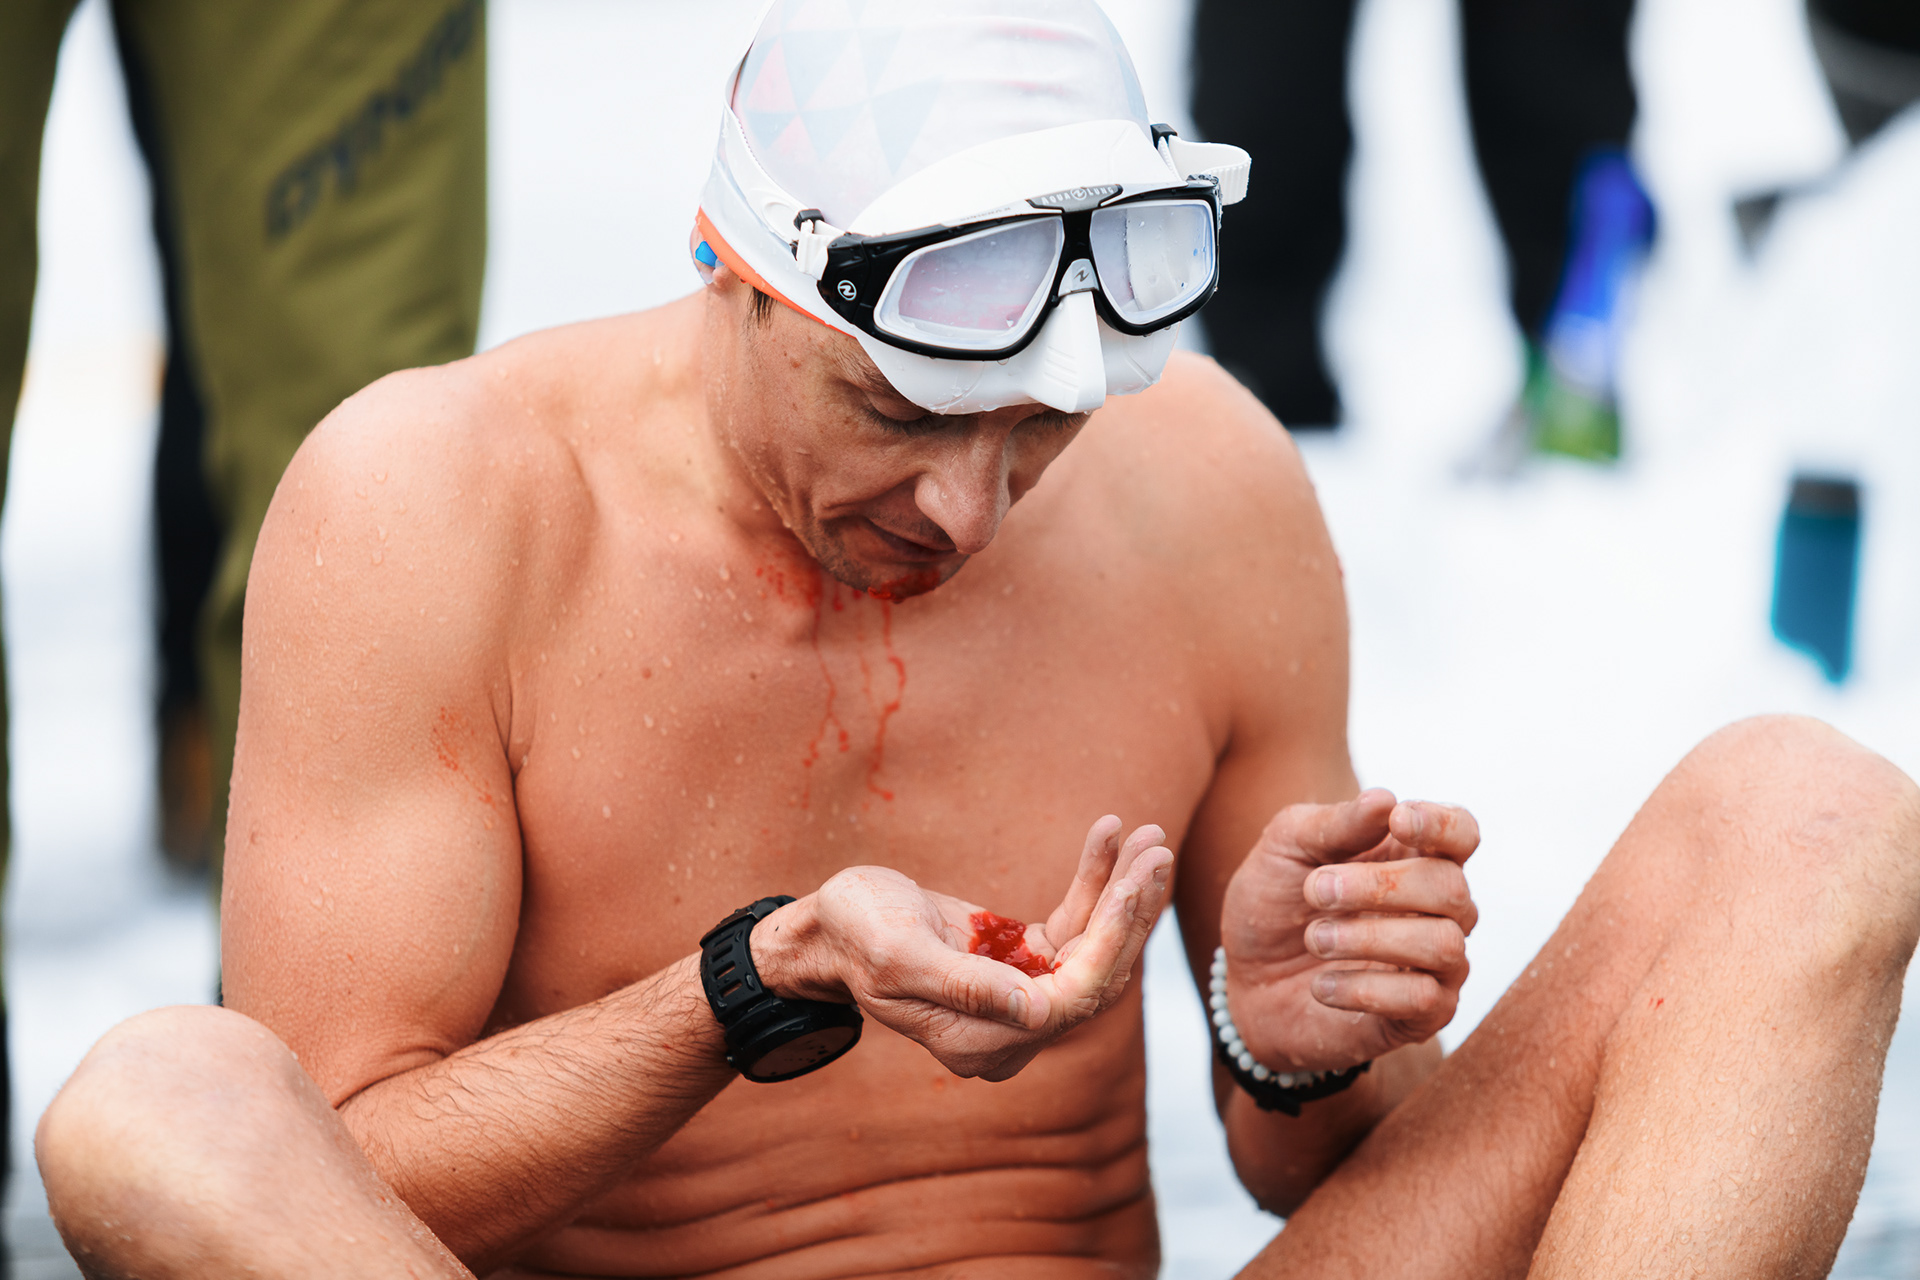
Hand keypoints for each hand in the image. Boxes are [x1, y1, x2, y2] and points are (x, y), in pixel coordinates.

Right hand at [753, 818, 1172, 1080]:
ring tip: (1147, 836)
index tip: (1132, 881)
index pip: (1070, 1000)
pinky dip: (1091, 884)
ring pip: (1092, 949)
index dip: (1108, 943)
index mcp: (981, 1044)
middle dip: (1129, 911)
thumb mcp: (899, 954)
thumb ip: (966, 986)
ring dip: (1120, 891)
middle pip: (1094, 976)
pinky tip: (1108, 837)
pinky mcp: (1021, 963)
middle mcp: (1010, 1033)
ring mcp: (1019, 998)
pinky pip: (1071, 926)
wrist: (829, 925)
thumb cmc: (853, 934)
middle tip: (1156, 847)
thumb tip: (1036, 1013)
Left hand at [1219, 790, 1477, 1072]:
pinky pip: (1423, 999)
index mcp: (1412, 856)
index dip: (1441, 824)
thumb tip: (1384, 799)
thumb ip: (1334, 824)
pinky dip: (1365, 988)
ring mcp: (1437, 964)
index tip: (1398, 820)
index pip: (1462, 832)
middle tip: (1314, 891)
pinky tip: (1321, 986)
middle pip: (1451, 887)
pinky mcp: (1423, 1015)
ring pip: (1444, 944)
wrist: (1246, 982)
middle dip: (1381, 886)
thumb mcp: (1286, 848)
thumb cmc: (1274, 904)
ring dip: (1370, 938)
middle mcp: (1439, 909)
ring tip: (1315, 938)